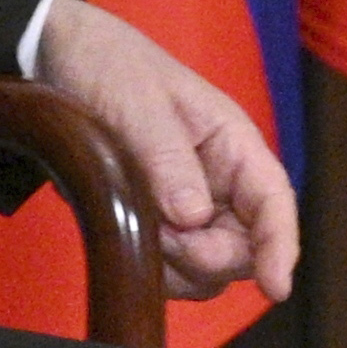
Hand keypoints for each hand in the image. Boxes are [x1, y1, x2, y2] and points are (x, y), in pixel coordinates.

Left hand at [33, 0, 298, 303]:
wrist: (65, 60)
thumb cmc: (112, 67)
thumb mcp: (137, 104)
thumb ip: (166, 159)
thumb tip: (193, 217)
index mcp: (232, 144)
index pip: (273, 202)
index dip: (281, 248)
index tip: (276, 288)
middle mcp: (222, 183)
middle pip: (243, 249)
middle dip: (205, 256)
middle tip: (157, 233)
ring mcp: (193, 209)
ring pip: (207, 269)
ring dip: (173, 266)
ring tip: (131, 221)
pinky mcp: (161, 226)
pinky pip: (171, 268)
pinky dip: (150, 266)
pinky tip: (120, 232)